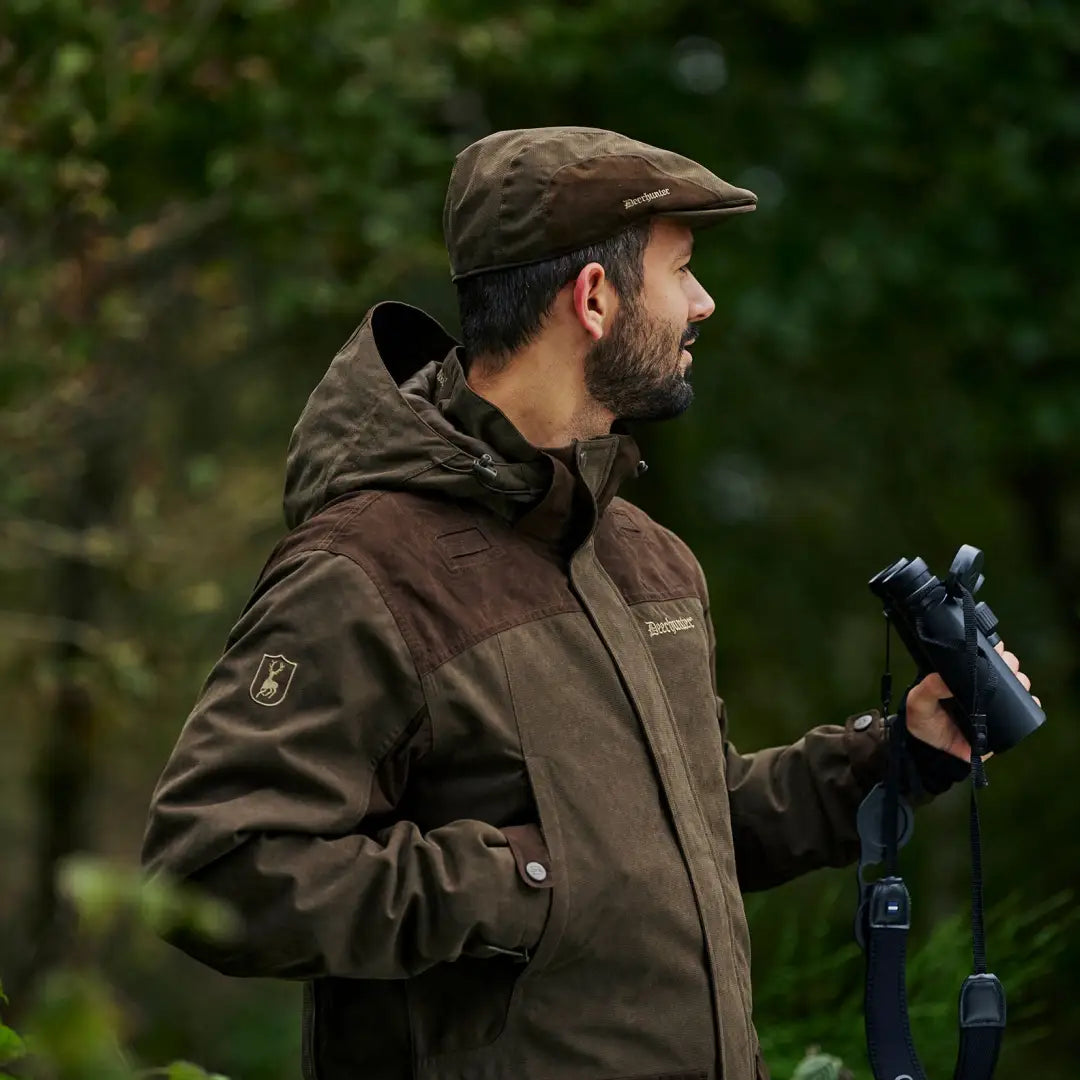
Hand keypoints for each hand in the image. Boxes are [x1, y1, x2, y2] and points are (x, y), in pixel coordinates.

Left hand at [905, 640, 1039, 761]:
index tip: (995, 648)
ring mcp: (994, 703)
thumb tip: (943, 677)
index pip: (983, 655)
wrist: (932, 752)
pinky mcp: (1003, 723)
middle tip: (1005, 666)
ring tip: (1015, 682)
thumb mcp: (919, 702)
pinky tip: (1029, 701)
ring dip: (1021, 680)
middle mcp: (981, 686)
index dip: (992, 649)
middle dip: (1009, 662)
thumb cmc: (923, 720)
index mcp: (962, 675)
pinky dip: (1031, 704)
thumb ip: (928, 688)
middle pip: (1005, 666)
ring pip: (1018, 685)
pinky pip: (1025, 712)